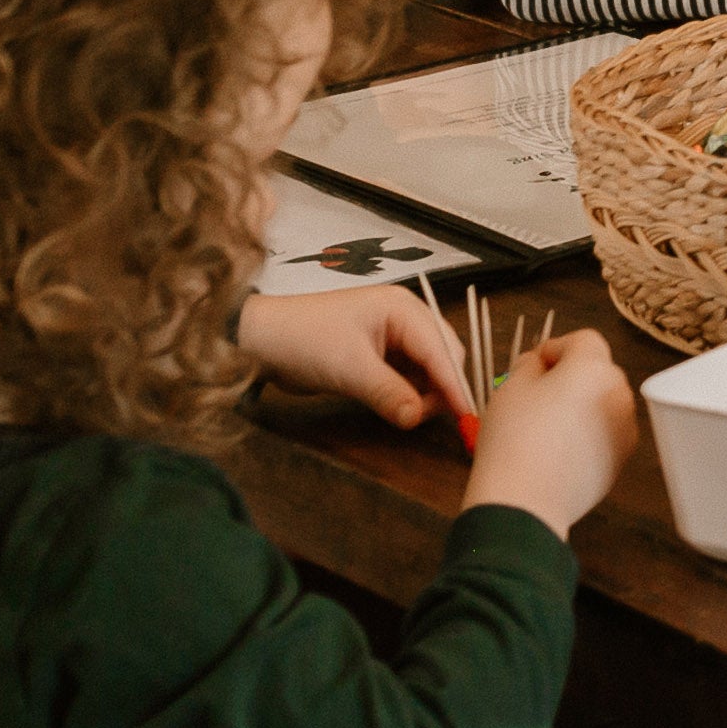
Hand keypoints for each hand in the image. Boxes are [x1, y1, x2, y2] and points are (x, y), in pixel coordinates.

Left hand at [238, 283, 470, 432]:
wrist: (259, 340)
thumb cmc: (303, 340)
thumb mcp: (349, 369)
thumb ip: (389, 393)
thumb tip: (417, 418)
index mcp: (402, 309)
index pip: (441, 347)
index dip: (454, 381)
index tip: (467, 413)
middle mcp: (402, 318)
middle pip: (441, 355)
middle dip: (441, 386)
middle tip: (432, 418)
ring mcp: (389, 336)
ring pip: (425, 368)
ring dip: (424, 392)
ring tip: (411, 415)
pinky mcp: (376, 355)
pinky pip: (405, 375)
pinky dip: (407, 393)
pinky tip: (402, 408)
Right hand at [462, 326, 637, 536]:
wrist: (525, 503)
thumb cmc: (514, 437)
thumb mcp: (511, 388)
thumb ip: (530, 364)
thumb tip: (540, 363)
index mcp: (594, 368)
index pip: (583, 340)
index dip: (556, 348)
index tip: (534, 366)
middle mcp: (619, 393)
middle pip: (598, 371)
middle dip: (571, 377)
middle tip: (536, 397)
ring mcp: (625, 429)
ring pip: (604, 403)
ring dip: (582, 405)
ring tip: (547, 427)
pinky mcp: (621, 460)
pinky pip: (606, 434)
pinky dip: (589, 434)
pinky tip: (560, 451)